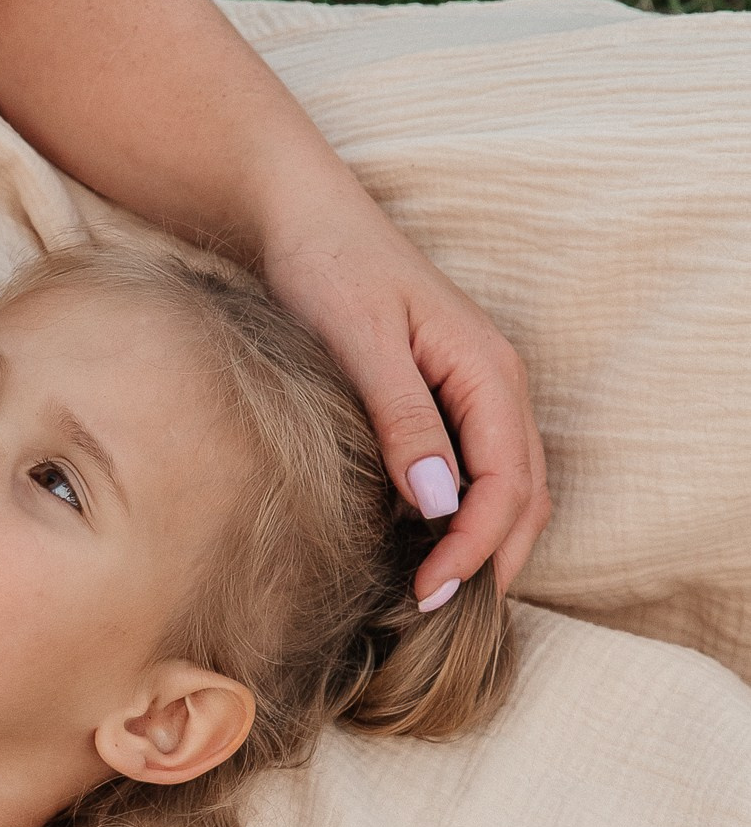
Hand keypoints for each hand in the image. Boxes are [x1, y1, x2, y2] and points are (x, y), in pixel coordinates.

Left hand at [256, 172, 550, 603]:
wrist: (302, 216)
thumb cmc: (328, 267)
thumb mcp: (359, 341)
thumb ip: (402, 418)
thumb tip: (438, 500)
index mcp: (490, 372)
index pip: (509, 484)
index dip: (475, 548)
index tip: (426, 593)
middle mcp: (498, 384)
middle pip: (525, 495)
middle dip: (491, 559)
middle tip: (430, 610)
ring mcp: (477, 389)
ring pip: (509, 486)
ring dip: (483, 542)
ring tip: (430, 589)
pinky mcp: (446, 394)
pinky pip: (477, 468)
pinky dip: (463, 514)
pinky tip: (417, 541)